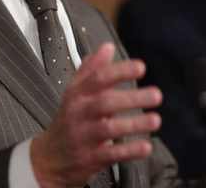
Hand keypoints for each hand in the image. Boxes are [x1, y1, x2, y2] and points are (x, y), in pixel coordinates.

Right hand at [30, 43, 162, 187]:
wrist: (49, 159)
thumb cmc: (68, 121)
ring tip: (155, 120)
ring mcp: (84, 136)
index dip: (120, 72)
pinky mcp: (90, 158)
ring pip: (108, 129)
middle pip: (104, 102)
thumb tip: (107, 48)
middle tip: (156, 95)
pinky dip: (129, 151)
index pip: (98, 79)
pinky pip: (111, 154)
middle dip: (131, 98)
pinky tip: (146, 147)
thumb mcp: (74, 93)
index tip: (141, 68)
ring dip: (133, 124)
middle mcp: (79, 113)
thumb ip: (91, 70)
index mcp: (77, 94)